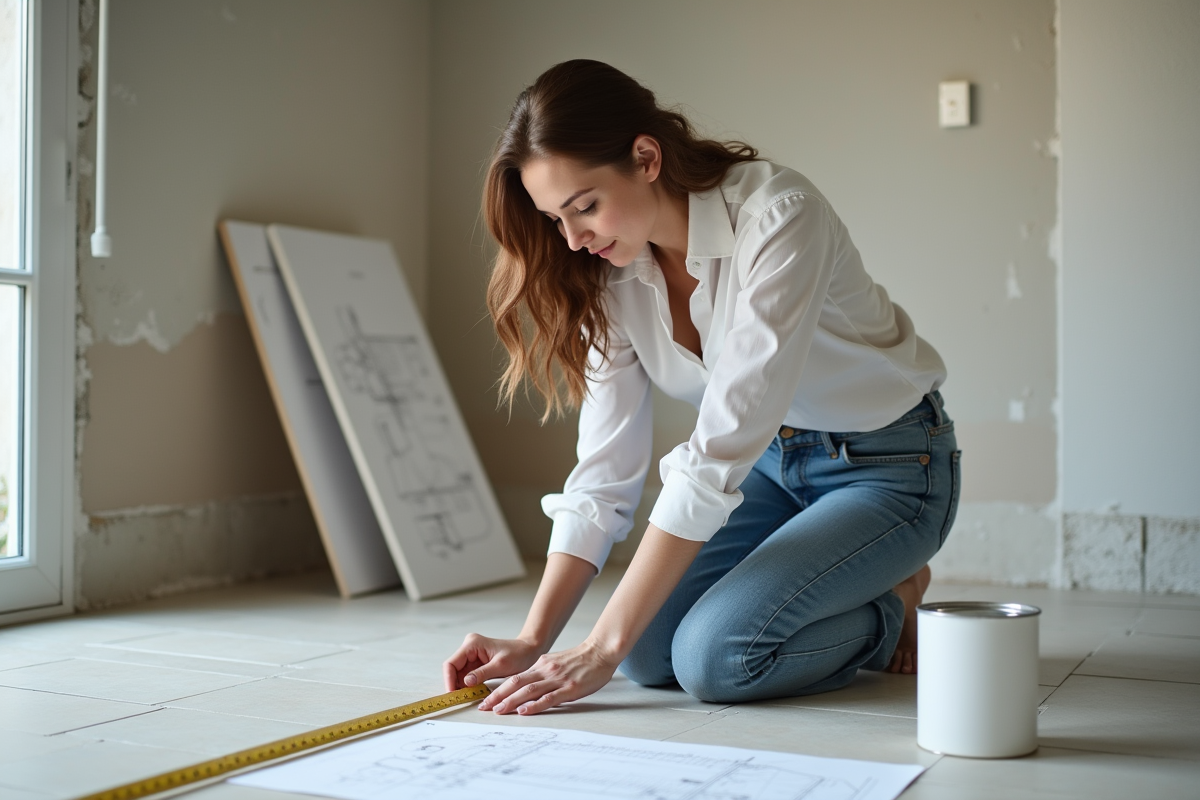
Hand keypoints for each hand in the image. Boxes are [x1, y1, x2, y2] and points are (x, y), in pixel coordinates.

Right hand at [443, 634, 541, 690]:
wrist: (528, 651)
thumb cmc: (518, 654)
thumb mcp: (500, 666)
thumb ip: (481, 673)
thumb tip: (465, 682)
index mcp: (472, 644)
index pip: (451, 663)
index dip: (449, 679)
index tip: (453, 694)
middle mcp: (469, 648)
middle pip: (453, 669)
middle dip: (455, 684)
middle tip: (460, 699)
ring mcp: (472, 655)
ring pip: (459, 674)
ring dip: (462, 686)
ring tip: (468, 698)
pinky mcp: (476, 663)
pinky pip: (467, 676)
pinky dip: (469, 685)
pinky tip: (473, 693)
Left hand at [477, 639, 618, 715]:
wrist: (601, 651)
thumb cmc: (581, 660)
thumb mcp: (556, 662)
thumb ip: (543, 672)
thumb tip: (528, 685)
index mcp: (541, 665)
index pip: (514, 678)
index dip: (498, 690)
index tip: (486, 700)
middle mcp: (545, 671)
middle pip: (516, 683)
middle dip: (498, 696)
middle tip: (483, 708)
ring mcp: (557, 679)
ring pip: (528, 690)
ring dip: (510, 701)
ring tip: (497, 710)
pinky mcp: (569, 688)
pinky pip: (548, 697)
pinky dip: (534, 705)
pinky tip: (524, 711)